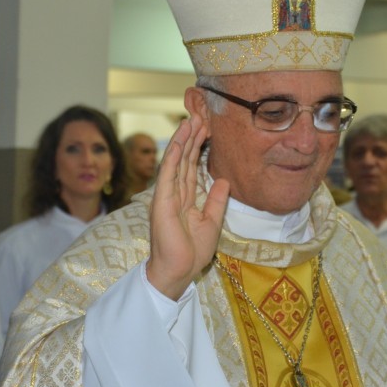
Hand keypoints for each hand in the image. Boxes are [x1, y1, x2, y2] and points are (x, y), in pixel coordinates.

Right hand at [145, 115, 229, 299]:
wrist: (179, 270)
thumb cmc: (191, 252)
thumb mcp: (212, 221)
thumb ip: (216, 200)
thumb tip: (225, 180)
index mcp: (184, 198)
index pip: (190, 167)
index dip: (198, 148)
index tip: (207, 129)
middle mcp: (173, 193)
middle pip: (183, 159)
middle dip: (191, 138)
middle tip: (200, 116)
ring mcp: (166, 195)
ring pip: (175, 161)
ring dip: (182, 140)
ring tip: (190, 120)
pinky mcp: (162, 200)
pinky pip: (168, 173)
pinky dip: (173, 155)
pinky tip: (178, 140)